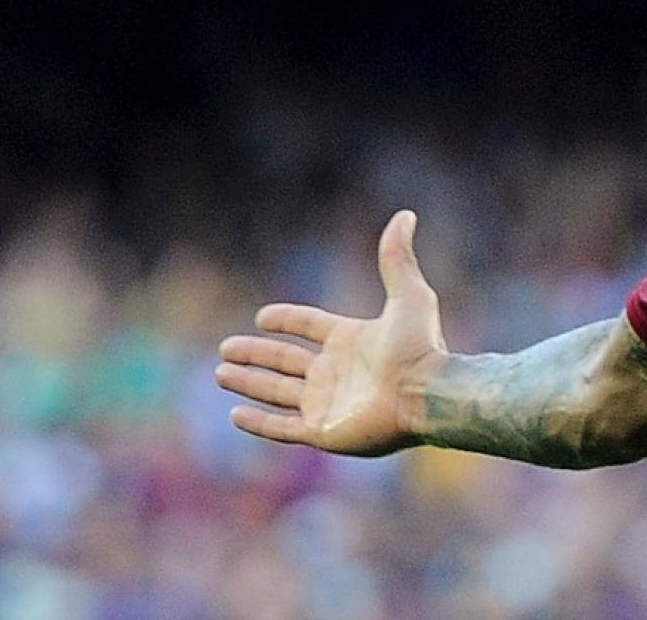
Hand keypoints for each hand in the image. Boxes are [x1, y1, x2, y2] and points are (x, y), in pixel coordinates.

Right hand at [216, 209, 449, 455]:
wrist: (425, 394)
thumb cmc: (419, 347)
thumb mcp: (408, 295)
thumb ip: (397, 258)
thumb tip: (405, 215)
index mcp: (351, 340)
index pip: (310, 327)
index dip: (287, 320)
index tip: (262, 316)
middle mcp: (336, 372)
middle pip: (286, 361)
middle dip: (255, 355)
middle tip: (225, 349)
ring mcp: (328, 403)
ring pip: (277, 391)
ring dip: (249, 383)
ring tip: (221, 373)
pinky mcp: (323, 431)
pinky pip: (282, 428)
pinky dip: (259, 423)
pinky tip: (236, 414)